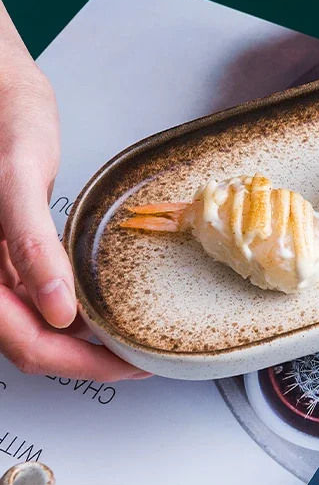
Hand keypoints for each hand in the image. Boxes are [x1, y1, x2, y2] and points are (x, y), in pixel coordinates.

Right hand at [0, 0, 147, 379]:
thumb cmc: (1, 121)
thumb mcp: (16, 177)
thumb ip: (28, 245)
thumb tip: (55, 313)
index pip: (28, 345)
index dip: (83, 363)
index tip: (132, 362)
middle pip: (32, 347)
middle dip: (87, 360)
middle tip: (139, 357)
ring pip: (32, 330)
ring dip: (79, 343)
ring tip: (126, 338)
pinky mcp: (7, 252)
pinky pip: (33, 299)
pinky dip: (69, 314)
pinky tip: (96, 307)